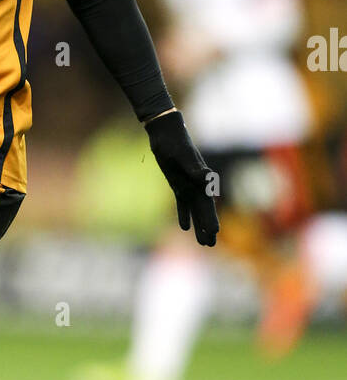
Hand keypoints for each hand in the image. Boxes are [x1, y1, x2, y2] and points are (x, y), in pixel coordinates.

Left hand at [146, 109, 218, 246]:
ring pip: (194, 210)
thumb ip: (195, 168)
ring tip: (202, 242)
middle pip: (202, 211)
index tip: (214, 233)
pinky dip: (184, 214)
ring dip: (198, 225)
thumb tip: (207, 178)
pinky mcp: (178, 184)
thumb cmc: (175, 142)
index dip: (210, 218)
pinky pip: (182, 203)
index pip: (206, 204)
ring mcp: (188, 185)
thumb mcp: (183, 156)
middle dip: (206, 228)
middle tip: (210, 245)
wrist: (166, 133)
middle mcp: (196, 185)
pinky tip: (184, 227)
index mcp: (200, 180)